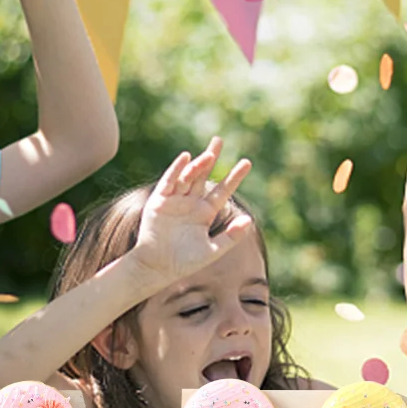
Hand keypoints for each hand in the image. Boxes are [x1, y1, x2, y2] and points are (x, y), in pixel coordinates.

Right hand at [130, 138, 252, 285]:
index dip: (234, 177)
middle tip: (219, 140)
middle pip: (203, 176)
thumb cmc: (184, 262)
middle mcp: (190, 203)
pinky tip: (186, 158)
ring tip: (209, 155)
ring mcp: (174, 201)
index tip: (246, 163)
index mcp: (204, 213)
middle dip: (211, 158)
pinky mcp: (159, 201)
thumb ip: (230, 237)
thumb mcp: (212, 251)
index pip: (222, 191)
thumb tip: (249, 220)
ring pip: (187, 177)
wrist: (157, 268)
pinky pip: (169, 182)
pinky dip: (176, 170)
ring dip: (197, 165)